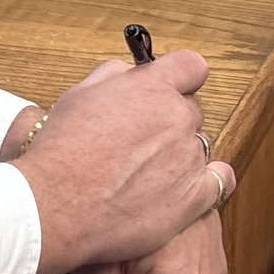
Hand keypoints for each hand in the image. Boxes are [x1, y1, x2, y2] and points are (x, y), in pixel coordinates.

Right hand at [13, 52, 231, 273]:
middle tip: (141, 140)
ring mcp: (188, 158)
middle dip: (171, 121)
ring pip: (198, 146)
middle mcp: (177, 118)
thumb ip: (113, 76)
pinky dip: (207, 183)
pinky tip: (188, 186)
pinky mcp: (192, 198)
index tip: (172, 87)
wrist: (54, 206)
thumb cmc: (60, 152)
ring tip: (145, 173)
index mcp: (153, 87)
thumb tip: (131, 73)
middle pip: (191, 110)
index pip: (191, 67)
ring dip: (180, 154)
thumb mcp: (78, 95)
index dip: (180, 77)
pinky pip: (219, 182)